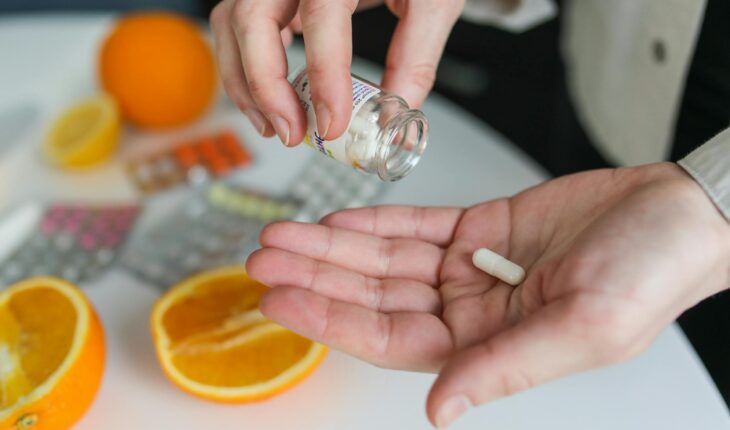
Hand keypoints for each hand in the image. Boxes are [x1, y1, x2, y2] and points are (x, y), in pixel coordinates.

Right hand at [210, 0, 463, 145]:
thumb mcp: (432, 1)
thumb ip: (416, 56)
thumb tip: (393, 114)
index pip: (321, 17)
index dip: (324, 77)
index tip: (332, 123)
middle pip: (252, 19)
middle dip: (265, 87)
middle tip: (293, 132)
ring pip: (232, 26)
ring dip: (247, 85)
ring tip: (278, 127)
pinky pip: (238, 28)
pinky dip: (246, 69)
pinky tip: (272, 101)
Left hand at [246, 162, 729, 427]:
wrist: (676, 215)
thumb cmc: (649, 275)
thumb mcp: (582, 329)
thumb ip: (504, 368)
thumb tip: (439, 410)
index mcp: (488, 347)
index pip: (388, 338)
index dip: (330, 319)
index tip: (281, 297)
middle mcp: (470, 312)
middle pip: (374, 296)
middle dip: (318, 276)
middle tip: (264, 257)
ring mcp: (469, 269)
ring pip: (385, 259)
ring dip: (334, 246)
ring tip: (284, 233)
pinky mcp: (478, 229)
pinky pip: (415, 226)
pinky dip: (376, 222)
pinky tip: (339, 219)